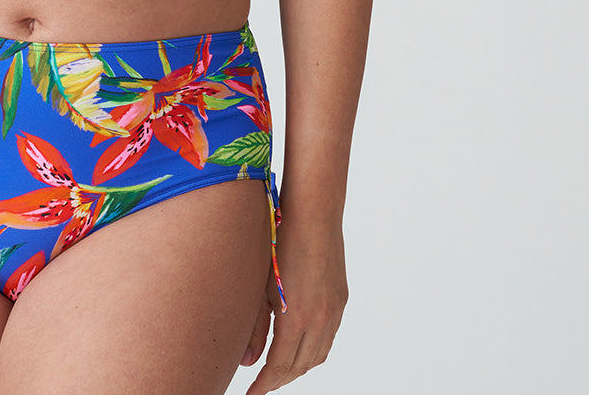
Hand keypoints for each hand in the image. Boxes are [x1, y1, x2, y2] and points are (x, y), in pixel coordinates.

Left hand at [239, 217, 347, 391]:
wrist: (313, 212)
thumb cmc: (279, 239)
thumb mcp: (259, 284)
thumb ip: (254, 327)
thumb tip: (247, 362)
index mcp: (297, 317)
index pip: (280, 367)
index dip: (264, 384)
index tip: (251, 394)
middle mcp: (321, 319)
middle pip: (300, 366)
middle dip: (279, 379)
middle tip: (260, 383)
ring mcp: (334, 310)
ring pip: (317, 355)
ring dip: (297, 367)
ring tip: (276, 368)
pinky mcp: (341, 299)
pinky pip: (328, 337)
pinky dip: (312, 349)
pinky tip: (298, 344)